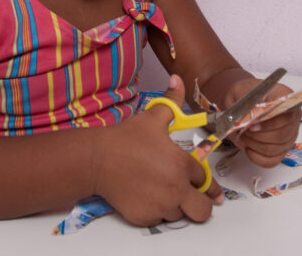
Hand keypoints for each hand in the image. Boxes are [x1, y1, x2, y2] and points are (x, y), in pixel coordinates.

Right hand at [92, 75, 222, 225]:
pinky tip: (147, 197)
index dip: (203, 180)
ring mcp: (161, 206)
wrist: (97, 160)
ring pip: (180, 215)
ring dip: (176, 207)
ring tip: (161, 190)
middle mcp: (176, 189)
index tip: (204, 185)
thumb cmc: (126, 138)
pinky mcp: (145, 218)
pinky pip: (159, 221)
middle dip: (200, 204)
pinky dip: (156, 213)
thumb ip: (171, 101)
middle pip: (203, 210)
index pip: (205, 180)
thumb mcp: (152, 117)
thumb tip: (177, 79)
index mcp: (182, 165)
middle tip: (191, 196)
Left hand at [224, 78, 301, 167]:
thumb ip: (248, 105)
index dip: (269, 124)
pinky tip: (248, 148)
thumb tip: (253, 120)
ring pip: (275, 149)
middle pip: (281, 135)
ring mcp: (289, 134)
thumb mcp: (239, 93)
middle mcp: (292, 117)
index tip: (251, 125)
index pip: (287, 116)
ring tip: (243, 136)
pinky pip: (272, 160)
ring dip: (255, 145)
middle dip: (257, 136)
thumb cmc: (242, 94)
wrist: (238, 100)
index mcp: (286, 97)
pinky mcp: (281, 149)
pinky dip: (257, 157)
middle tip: (242, 130)